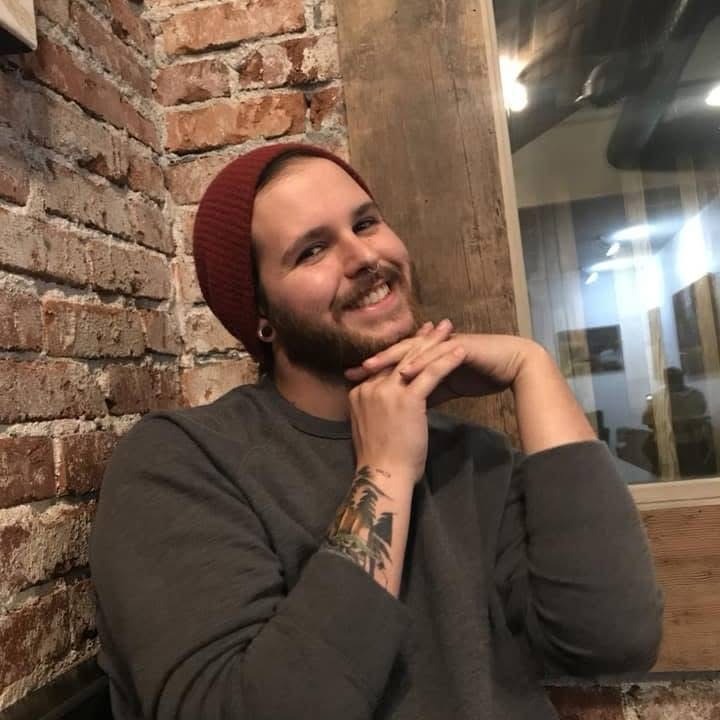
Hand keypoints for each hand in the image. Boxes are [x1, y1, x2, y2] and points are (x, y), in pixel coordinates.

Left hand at [346, 331, 540, 406]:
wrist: (510, 367)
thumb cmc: (478, 377)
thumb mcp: (444, 390)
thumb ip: (424, 394)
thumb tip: (404, 405)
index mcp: (426, 356)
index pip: (394, 363)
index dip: (374, 373)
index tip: (352, 384)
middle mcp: (432, 347)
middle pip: (397, 353)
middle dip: (374, 363)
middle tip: (351, 373)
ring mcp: (445, 343)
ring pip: (413, 350)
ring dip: (390, 359)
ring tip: (370, 368)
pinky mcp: (460, 346)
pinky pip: (437, 355)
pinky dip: (421, 363)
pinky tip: (407, 373)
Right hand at [348, 321, 466, 482]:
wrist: (383, 476)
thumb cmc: (380, 460)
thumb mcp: (372, 428)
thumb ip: (377, 410)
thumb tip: (388, 406)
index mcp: (359, 393)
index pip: (385, 365)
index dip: (404, 350)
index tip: (419, 338)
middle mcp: (370, 387)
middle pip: (400, 357)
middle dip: (421, 339)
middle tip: (437, 325)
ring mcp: (387, 392)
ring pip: (416, 360)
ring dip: (436, 343)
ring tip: (451, 330)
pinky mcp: (406, 399)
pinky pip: (430, 374)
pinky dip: (447, 361)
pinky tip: (460, 351)